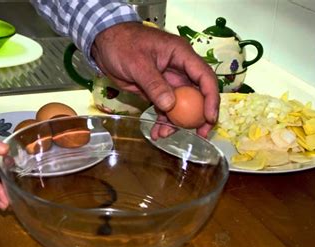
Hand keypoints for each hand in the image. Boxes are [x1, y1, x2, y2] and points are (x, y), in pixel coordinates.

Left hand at [91, 22, 218, 137]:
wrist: (103, 43)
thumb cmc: (122, 45)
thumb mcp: (138, 64)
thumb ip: (154, 84)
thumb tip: (170, 106)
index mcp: (181, 55)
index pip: (205, 77)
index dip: (211, 98)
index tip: (209, 118)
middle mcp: (179, 68)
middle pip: (197, 94)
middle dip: (198, 115)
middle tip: (199, 134)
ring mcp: (168, 80)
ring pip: (180, 104)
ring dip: (176, 121)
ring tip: (163, 134)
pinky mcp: (156, 89)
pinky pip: (165, 107)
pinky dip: (162, 120)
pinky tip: (156, 132)